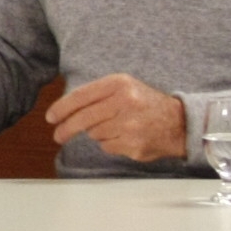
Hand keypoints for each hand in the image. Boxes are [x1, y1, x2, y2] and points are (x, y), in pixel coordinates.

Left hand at [45, 75, 186, 162]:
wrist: (179, 123)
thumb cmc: (144, 104)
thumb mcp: (123, 88)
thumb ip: (97, 95)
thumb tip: (64, 110)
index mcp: (119, 84)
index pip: (81, 96)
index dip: (62, 108)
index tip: (51, 117)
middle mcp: (124, 102)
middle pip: (83, 118)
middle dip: (66, 128)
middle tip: (58, 135)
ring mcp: (129, 125)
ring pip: (94, 133)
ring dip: (98, 133)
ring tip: (116, 127)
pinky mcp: (133, 145)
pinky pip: (107, 146)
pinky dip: (110, 144)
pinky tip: (125, 136)